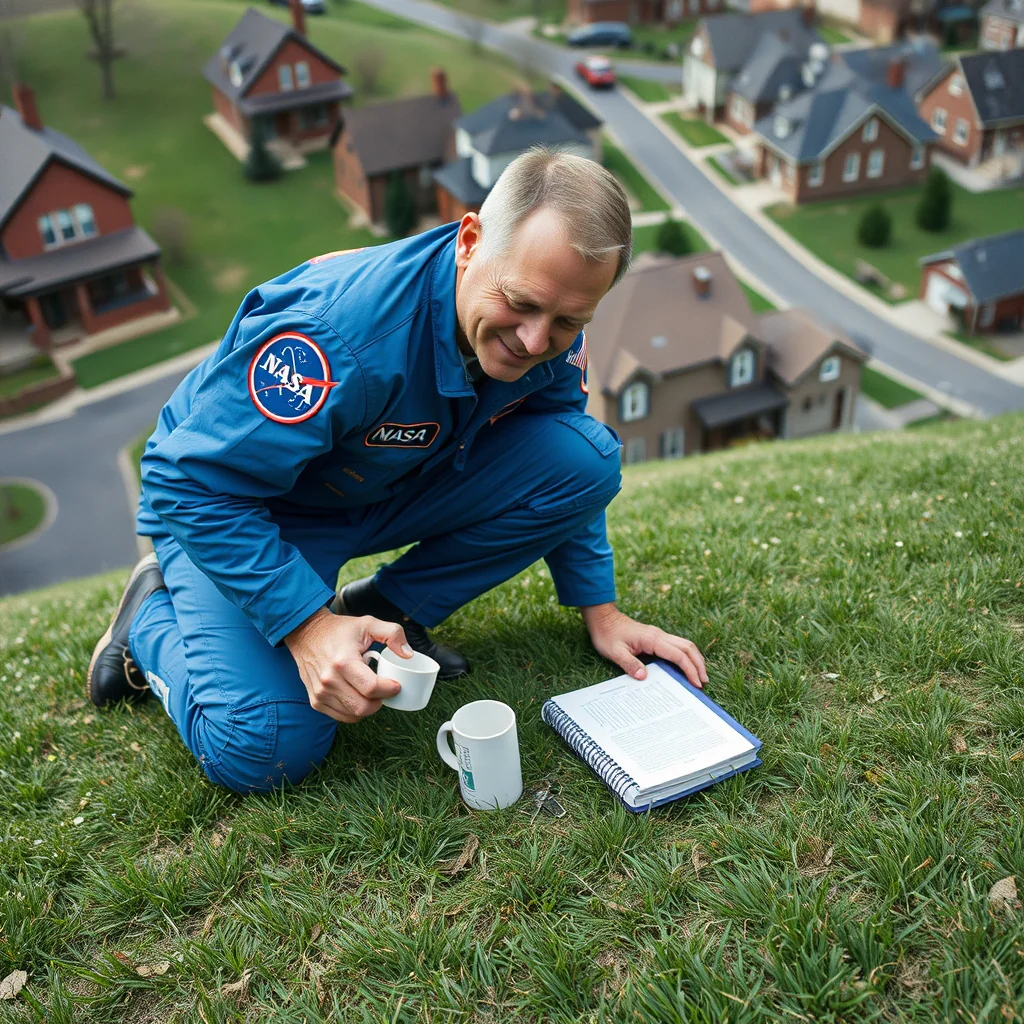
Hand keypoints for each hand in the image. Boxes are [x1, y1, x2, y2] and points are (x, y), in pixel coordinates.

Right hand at [284, 608, 412, 722]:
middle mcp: (329, 680)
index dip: (389, 689)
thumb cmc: (339, 630)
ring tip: (370, 691)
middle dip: (380, 702)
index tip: (395, 684)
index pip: (372, 688)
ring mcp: (320, 693)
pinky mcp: (316, 700)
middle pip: (363, 707)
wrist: (306, 633)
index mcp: (344, 661)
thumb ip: (392, 634)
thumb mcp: (368, 623)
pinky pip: (341, 716)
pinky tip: (357, 695)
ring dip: (368, 707)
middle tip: (384, 690)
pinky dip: (354, 710)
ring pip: (353, 715)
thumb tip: (408, 654)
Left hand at [581, 603, 707, 688]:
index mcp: (652, 639)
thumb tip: (644, 677)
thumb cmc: (607, 634)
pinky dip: (686, 656)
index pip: (678, 655)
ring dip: (694, 659)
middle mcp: (659, 635)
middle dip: (698, 665)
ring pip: (684, 645)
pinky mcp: (655, 638)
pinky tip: (685, 667)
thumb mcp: (614, 652)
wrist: (602, 618)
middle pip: (687, 648)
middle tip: (703, 682)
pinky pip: (676, 646)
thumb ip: (629, 664)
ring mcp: (658, 635)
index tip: (696, 683)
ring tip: (699, 676)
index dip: (689, 669)